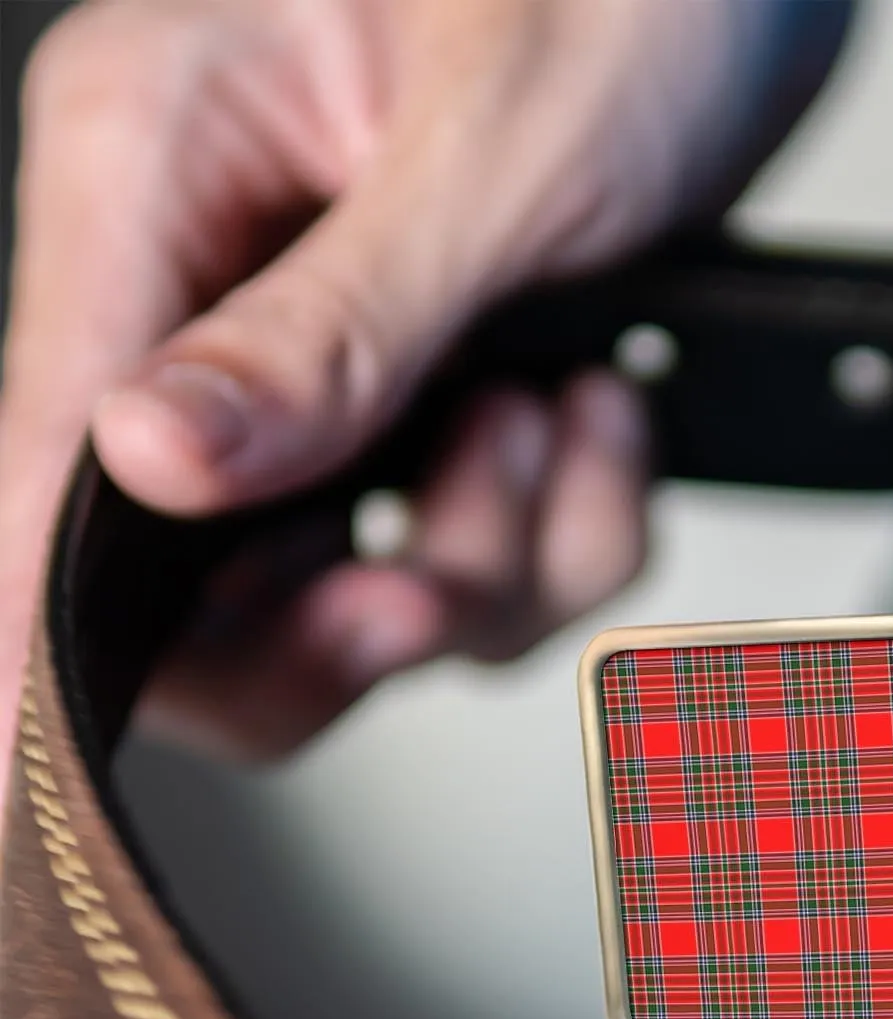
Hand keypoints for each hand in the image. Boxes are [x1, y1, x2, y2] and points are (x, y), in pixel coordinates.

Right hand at [0, 0, 843, 758]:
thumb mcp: (491, 153)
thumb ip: (326, 330)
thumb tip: (145, 463)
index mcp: (161, 171)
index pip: (46, 444)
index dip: (36, 620)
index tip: (21, 762)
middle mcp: (224, 286)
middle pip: (204, 583)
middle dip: (354, 615)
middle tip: (438, 589)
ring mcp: (339, 369)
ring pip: (377, 592)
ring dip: (504, 551)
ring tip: (564, 413)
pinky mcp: (440, 417)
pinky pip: (500, 563)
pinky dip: (579, 527)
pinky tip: (606, 415)